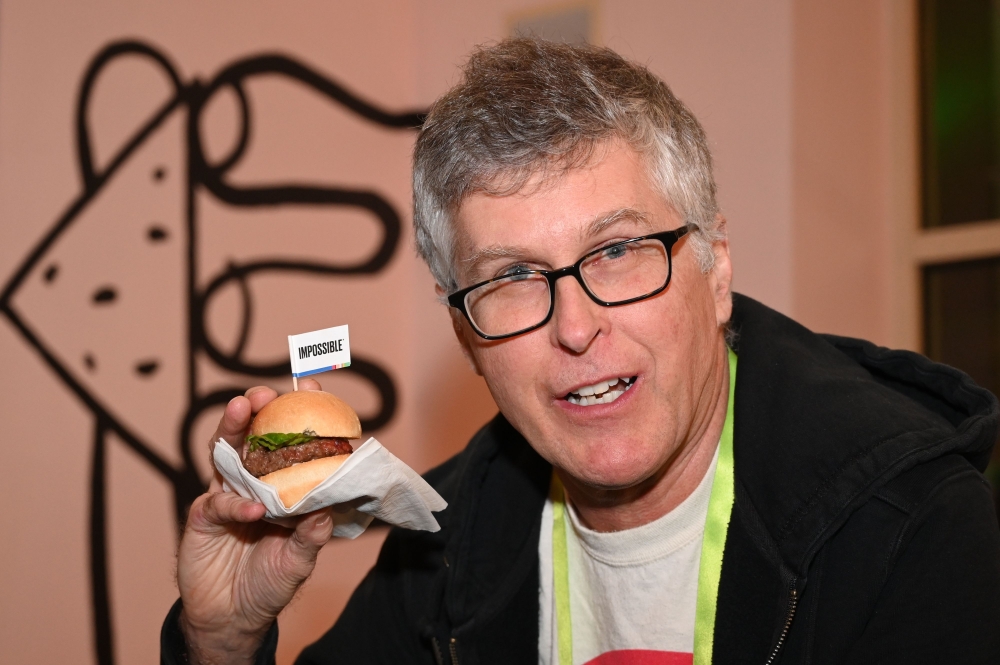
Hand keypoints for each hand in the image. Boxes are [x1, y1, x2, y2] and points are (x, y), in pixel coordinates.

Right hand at [177, 380, 330, 663]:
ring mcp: (227, 494)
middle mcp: (254, 482)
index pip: (293, 443)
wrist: (232, 616)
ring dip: (234, 429)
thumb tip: (325, 509)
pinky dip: (235, 504)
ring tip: (243, 408)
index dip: (301, 414)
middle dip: (260, 410)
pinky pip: (218, 502)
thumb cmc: (270, 581)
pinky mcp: (204, 516)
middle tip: (266, 394)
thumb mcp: (299, 561)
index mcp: (283, 485)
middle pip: (254, 437)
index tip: (312, 387)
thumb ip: (311, 536)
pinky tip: (253, 510)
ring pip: (227, 454)